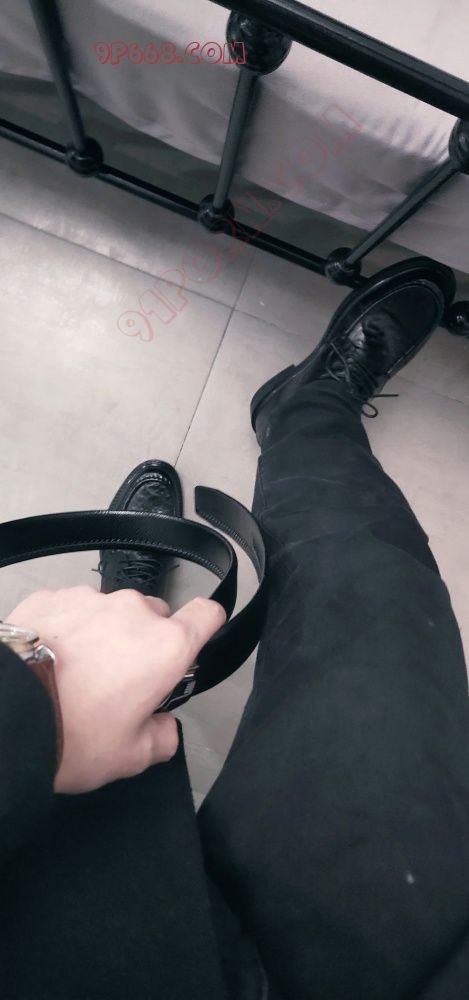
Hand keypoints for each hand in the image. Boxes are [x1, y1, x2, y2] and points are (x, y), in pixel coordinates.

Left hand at [6, 586, 225, 794]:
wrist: (5, 715)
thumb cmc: (69, 734)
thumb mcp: (129, 757)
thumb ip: (161, 739)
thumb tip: (164, 730)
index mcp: (165, 648)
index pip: (207, 614)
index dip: (206, 625)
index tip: (197, 637)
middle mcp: (133, 613)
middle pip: (155, 616)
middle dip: (145, 642)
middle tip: (122, 682)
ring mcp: (91, 599)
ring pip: (111, 612)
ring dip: (104, 634)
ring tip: (77, 675)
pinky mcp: (52, 597)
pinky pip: (72, 609)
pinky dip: (68, 629)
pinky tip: (51, 662)